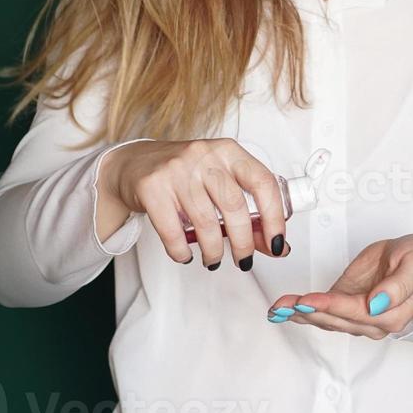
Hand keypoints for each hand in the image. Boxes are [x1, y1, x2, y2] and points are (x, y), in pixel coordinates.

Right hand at [96, 138, 290, 269]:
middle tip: (244, 260)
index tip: (277, 243)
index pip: (263, 182)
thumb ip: (249, 211)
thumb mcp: (220, 183)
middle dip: (243, 243)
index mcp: (229, 151)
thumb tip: (277, 246)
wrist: (135, 164)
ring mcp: (177, 170)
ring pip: (205, 223)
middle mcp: (205, 156)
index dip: (274, 217)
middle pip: (234, 207)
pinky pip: (173, 232)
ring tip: (213, 259)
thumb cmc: (186, 175)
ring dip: (214, 251)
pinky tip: (186, 254)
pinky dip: (182, 251)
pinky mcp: (152, 187)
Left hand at [265, 234, 412, 337]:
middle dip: (307, 312)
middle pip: (336, 320)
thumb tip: (377, 304)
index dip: (330, 307)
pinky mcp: (347, 307)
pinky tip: (283, 309)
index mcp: (392, 313)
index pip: (356, 312)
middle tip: (281, 305)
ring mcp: (359, 317)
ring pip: (326, 320)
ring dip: (299, 314)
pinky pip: (323, 313)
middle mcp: (373, 322)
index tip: (306, 300)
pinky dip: (301, 311)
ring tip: (276, 308)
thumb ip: (399, 286)